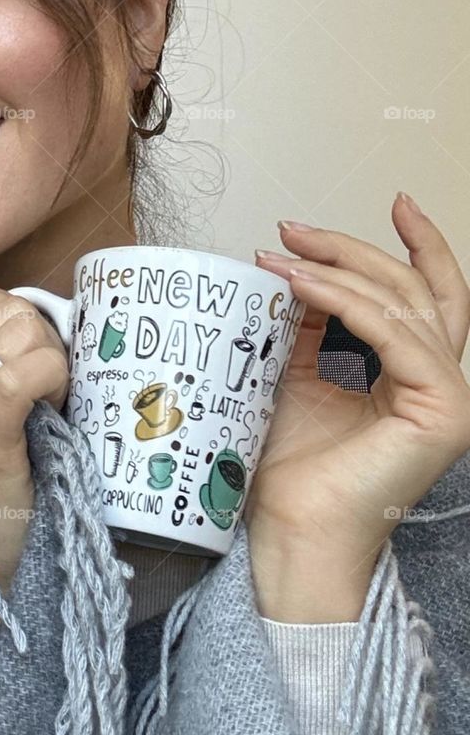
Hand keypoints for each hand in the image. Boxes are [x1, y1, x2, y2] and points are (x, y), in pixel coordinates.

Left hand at [244, 194, 469, 620]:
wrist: (291, 531)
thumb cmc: (290, 471)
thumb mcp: (295, 378)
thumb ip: (307, 330)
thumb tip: (296, 274)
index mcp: (416, 378)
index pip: (427, 298)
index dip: (414, 247)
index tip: (391, 203)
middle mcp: (443, 384)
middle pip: (415, 290)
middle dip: (355, 248)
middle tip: (297, 227)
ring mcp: (449, 398)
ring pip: (404, 305)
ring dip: (339, 269)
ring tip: (284, 252)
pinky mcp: (440, 411)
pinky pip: (393, 335)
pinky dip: (345, 302)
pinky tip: (301, 284)